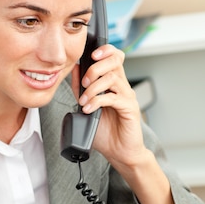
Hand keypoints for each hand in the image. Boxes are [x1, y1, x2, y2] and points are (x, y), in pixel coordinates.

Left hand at [74, 45, 146, 167]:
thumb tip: (74, 69)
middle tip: (84, 81)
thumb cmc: (105, 132)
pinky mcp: (130, 109)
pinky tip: (89, 109)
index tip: (90, 55)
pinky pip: (113, 98)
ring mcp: (128, 97)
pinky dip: (97, 101)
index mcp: (114, 83)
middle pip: (115, 61)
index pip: (114, 56)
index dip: (105, 50)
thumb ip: (80, 88)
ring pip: (112, 78)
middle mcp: (123, 87)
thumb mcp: (86, 106)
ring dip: (93, 88)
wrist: (119, 152)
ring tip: (83, 100)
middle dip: (96, 67)